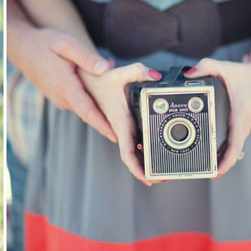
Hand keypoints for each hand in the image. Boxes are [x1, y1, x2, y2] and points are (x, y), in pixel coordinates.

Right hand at [13, 27, 115, 141]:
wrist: (22, 47)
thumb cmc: (44, 43)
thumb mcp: (66, 44)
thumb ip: (87, 57)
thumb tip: (107, 68)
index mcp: (64, 86)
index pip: (87, 111)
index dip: (103, 125)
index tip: (117, 137)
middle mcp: (61, 97)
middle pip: (90, 111)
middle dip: (109, 115)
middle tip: (130, 119)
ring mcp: (59, 99)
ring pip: (85, 106)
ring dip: (100, 105)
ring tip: (120, 101)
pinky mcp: (60, 97)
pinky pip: (79, 101)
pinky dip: (91, 98)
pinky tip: (101, 87)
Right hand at [81, 63, 162, 185]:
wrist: (87, 80)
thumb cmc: (102, 79)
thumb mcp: (121, 73)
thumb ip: (139, 71)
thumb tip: (156, 76)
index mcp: (119, 122)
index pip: (127, 151)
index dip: (136, 167)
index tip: (148, 178)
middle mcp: (119, 129)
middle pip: (131, 157)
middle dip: (145, 170)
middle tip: (163, 179)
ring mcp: (120, 129)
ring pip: (131, 151)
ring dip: (143, 162)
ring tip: (161, 171)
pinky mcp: (122, 125)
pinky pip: (132, 143)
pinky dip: (141, 152)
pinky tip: (152, 154)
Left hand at [184, 58, 250, 176]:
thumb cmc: (247, 72)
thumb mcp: (224, 67)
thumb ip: (205, 67)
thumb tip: (189, 74)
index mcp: (241, 114)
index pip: (235, 144)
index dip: (227, 161)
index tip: (217, 171)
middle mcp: (245, 122)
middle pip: (234, 150)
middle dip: (222, 164)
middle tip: (207, 173)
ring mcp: (246, 123)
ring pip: (235, 146)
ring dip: (224, 157)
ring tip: (209, 168)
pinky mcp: (244, 121)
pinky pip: (235, 138)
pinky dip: (227, 148)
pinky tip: (217, 153)